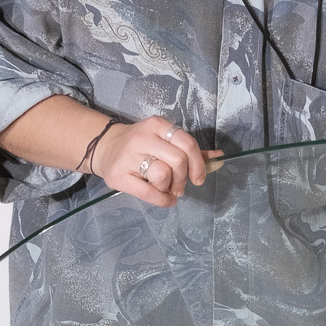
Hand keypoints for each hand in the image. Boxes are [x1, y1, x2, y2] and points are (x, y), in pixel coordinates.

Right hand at [93, 116, 220, 204]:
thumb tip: (220, 157)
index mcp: (157, 125)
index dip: (198, 164)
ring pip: (163, 174)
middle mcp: (142, 137)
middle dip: (184, 178)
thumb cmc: (142, 146)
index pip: (187, 143)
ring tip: (166, 188)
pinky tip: (167, 200)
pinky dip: (163, 200)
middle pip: (178, 160)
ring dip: (170, 187)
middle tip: (181, 186)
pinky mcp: (118, 176)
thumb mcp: (165, 141)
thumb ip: (191, 150)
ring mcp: (128, 156)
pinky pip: (149, 193)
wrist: (105, 148)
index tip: (198, 178)